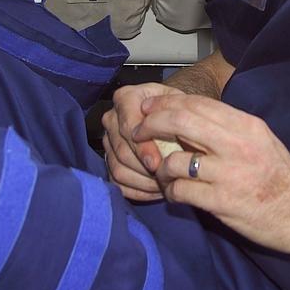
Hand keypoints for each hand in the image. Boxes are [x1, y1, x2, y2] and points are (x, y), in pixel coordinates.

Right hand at [101, 83, 185, 201]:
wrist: (173, 117)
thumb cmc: (179, 111)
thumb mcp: (181, 106)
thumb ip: (175, 118)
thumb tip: (170, 139)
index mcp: (126, 98)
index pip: (128, 126)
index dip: (142, 147)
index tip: (157, 163)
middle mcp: (112, 118)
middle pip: (122, 150)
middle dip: (144, 168)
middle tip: (165, 179)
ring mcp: (108, 141)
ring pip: (118, 168)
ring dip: (143, 182)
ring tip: (165, 185)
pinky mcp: (109, 161)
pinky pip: (117, 182)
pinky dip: (137, 190)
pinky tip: (156, 191)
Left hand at [134, 94, 289, 261]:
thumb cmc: (281, 179)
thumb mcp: (262, 142)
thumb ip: (229, 129)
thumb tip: (190, 118)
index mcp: (247, 126)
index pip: (198, 103)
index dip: (167, 103)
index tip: (149, 109)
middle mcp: (238, 144)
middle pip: (181, 121)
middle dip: (151, 125)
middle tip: (138, 133)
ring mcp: (230, 174)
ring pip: (175, 160)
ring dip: (160, 168)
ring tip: (162, 174)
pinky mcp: (223, 202)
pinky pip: (181, 191)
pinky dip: (171, 192)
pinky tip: (175, 194)